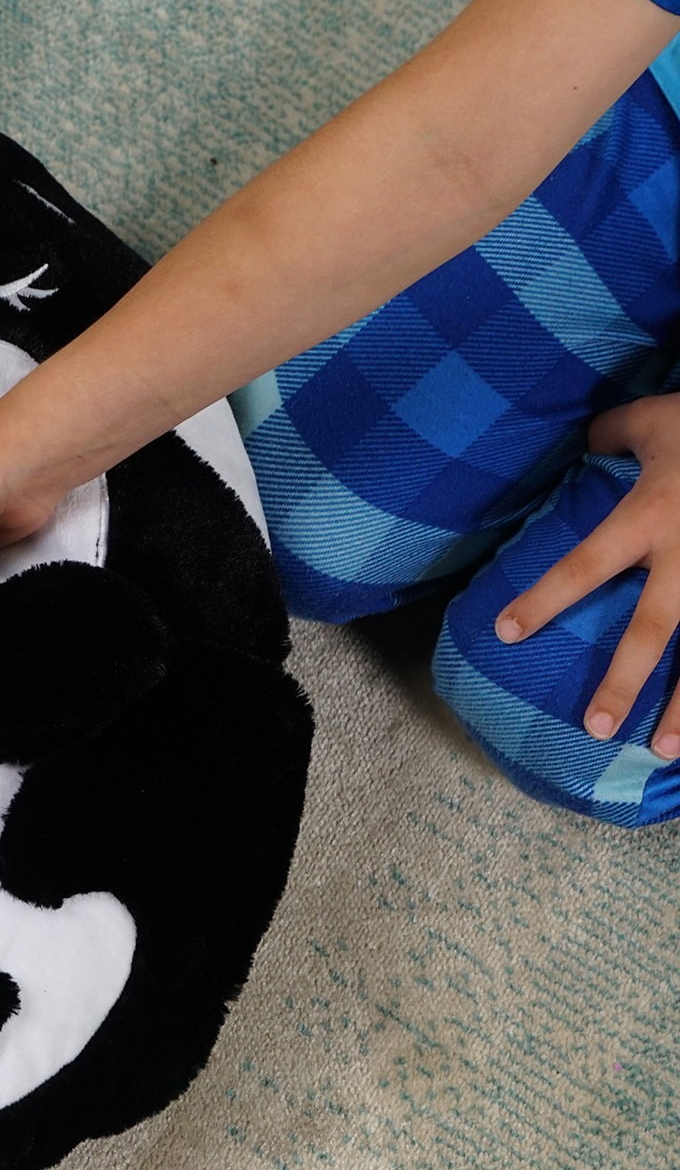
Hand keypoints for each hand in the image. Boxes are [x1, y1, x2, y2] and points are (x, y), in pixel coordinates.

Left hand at [496, 392, 679, 755]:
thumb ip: (617, 432)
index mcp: (653, 515)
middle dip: (626, 681)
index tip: (507, 632)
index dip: (545, 599)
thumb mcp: (662, 418)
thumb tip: (586, 435)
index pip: (586, 564)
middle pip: (654, 628)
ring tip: (668, 751)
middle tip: (595, 728)